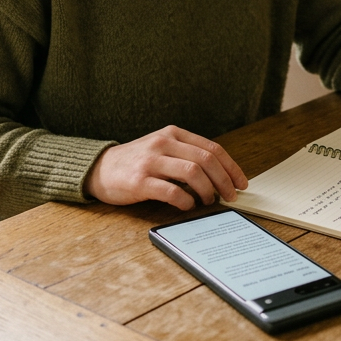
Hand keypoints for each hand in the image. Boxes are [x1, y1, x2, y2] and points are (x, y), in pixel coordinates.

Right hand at [83, 125, 249, 210]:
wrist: (99, 168)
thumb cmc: (136, 162)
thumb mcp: (162, 149)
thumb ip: (186, 155)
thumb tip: (220, 176)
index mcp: (173, 134)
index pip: (212, 148)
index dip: (231, 167)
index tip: (241, 183)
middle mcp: (163, 143)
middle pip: (206, 160)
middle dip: (224, 180)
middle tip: (230, 196)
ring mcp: (151, 161)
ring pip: (192, 172)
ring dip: (207, 190)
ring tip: (208, 201)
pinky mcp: (139, 181)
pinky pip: (171, 191)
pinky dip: (185, 201)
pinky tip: (187, 205)